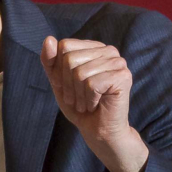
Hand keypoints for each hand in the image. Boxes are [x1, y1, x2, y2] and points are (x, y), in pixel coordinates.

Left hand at [42, 34, 146, 171]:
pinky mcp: (122, 76)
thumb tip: (49, 39)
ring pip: (80, 73)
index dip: (60, 71)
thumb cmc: (81, 106)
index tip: (69, 87)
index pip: (65, 46)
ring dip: (78, 96)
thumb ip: (51, 61)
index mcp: (94, 47)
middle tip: (79, 99)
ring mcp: (118, 62)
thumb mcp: (59, 82)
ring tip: (88, 104)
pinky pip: (91, 84)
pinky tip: (97, 105)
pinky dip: (89, 100)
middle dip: (68, 85)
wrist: (98, 132)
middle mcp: (108, 51)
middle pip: (70, 58)